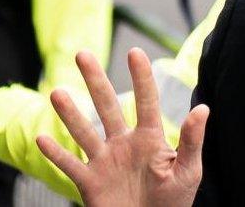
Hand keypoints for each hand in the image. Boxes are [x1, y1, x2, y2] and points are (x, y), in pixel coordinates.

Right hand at [37, 48, 208, 206]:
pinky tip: (41, 138)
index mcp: (150, 138)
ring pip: (84, 132)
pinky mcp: (90, 183)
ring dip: (70, 114)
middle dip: (95, 81)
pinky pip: (70, 166)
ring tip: (57, 93)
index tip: (135, 52)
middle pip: (107, 106)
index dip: (141, 77)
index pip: (146, 101)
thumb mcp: (188, 171)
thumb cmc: (174, 202)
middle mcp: (124, 144)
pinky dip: (56, 154)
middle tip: (82, 54)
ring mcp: (105, 162)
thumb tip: (203, 108)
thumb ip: (192, 141)